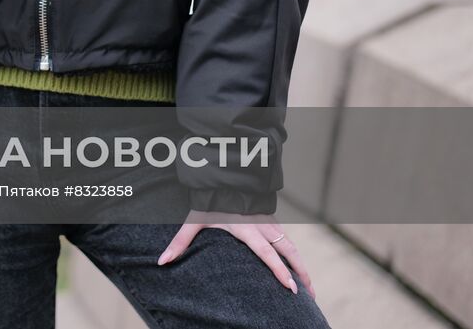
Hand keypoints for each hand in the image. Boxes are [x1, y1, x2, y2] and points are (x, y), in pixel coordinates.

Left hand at [157, 211, 314, 298]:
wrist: (225, 176)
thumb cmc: (209, 201)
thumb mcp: (194, 221)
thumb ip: (180, 242)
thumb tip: (162, 261)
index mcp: (246, 229)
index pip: (266, 253)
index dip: (279, 270)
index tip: (292, 287)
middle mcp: (262, 227)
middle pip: (287, 252)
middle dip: (300, 273)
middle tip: (308, 295)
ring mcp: (270, 223)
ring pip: (291, 246)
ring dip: (302, 266)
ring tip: (309, 288)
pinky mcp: (272, 220)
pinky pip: (288, 240)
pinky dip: (296, 255)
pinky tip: (300, 268)